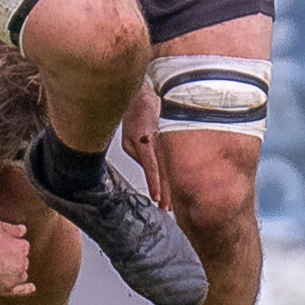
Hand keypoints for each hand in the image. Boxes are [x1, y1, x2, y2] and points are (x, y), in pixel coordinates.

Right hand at [0, 218, 34, 296]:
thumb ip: (12, 228)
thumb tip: (23, 230)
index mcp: (20, 247)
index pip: (23, 245)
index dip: (11, 243)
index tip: (1, 244)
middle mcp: (21, 264)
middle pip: (23, 259)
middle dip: (13, 256)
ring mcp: (15, 278)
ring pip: (21, 273)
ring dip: (15, 270)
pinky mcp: (7, 290)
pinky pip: (22, 290)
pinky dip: (27, 289)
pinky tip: (31, 287)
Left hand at [121, 81, 170, 210]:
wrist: (143, 97)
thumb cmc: (135, 119)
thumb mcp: (128, 140)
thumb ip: (139, 156)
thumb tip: (150, 170)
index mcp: (141, 142)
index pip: (150, 165)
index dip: (155, 182)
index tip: (158, 197)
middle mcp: (153, 141)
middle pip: (162, 170)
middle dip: (165, 191)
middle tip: (166, 208)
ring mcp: (162, 139)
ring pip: (168, 166)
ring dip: (170, 185)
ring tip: (170, 203)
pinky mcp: (168, 137)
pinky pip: (171, 158)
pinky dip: (173, 172)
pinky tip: (175, 183)